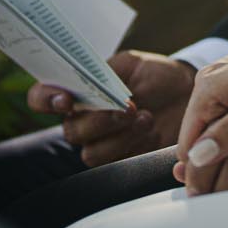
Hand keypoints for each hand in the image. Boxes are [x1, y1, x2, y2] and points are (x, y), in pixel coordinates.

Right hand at [26, 51, 196, 167]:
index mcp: (78, 91)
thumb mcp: (131, 64)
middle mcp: (82, 120)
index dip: (45, 99)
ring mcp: (100, 142)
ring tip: (145, 117)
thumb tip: (90, 81)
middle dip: (98, 120)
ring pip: (90, 152)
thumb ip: (106, 72)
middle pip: (70, 131)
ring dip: (119, 135)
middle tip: (127, 107)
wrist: (185, 94)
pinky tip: (149, 128)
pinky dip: (132, 144)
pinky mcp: (120, 160)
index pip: (42, 98)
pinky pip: (113, 163)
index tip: (66, 99)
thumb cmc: (154, 74)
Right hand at [175, 31, 227, 195]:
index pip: (188, 147)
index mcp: (208, 88)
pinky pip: (227, 119)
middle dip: (213, 165)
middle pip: (198, 140)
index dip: (201, 174)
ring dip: (226, 152)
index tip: (219, 196)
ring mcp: (221, 83)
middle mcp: (208, 83)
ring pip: (213, 131)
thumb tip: (195, 160)